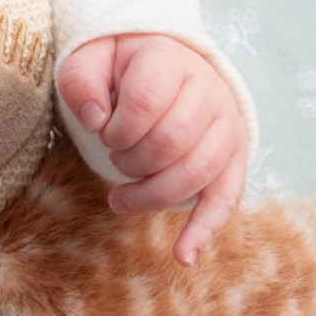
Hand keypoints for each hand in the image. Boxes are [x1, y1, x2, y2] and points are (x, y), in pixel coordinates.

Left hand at [57, 34, 248, 265]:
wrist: (159, 63)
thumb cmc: (117, 68)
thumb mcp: (88, 59)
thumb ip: (81, 82)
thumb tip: (95, 119)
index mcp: (169, 61)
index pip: (146, 101)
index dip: (117, 127)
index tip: (102, 131)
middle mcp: (208, 90)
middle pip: (171, 142)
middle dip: (130, 162)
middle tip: (112, 157)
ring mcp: (226, 125)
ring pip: (196, 173)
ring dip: (151, 195)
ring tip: (119, 198)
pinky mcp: (234, 156)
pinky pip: (227, 197)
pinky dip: (204, 228)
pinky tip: (183, 255)